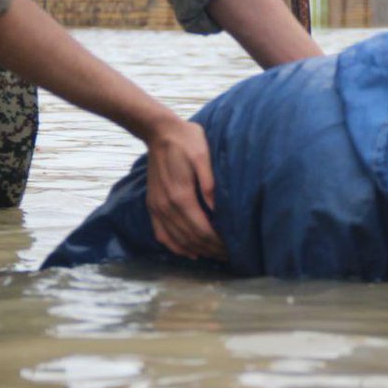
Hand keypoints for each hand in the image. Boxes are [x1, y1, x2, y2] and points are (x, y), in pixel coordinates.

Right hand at [144, 117, 227, 260]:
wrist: (159, 132)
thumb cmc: (187, 141)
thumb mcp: (204, 156)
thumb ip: (210, 183)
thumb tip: (218, 209)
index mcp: (181, 195)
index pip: (202, 230)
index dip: (218, 243)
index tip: (234, 248)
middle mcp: (166, 206)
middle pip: (190, 239)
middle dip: (211, 250)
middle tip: (230, 255)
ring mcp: (157, 207)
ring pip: (176, 240)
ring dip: (196, 251)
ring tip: (215, 255)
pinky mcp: (152, 206)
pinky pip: (161, 234)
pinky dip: (176, 247)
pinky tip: (189, 252)